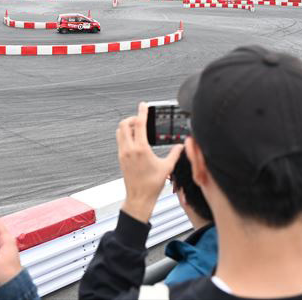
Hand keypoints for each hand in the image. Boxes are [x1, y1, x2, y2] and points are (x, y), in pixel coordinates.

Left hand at [117, 103, 183, 222]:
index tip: (144, 105)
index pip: (139, 123)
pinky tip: (135, 140)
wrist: (139, 198)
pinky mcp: (121, 158)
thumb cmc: (152, 185)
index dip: (142, 111)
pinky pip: (120, 141)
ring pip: (119, 132)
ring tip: (137, 128)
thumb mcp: (167, 167)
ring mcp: (123, 153)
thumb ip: (175, 153)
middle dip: (132, 118)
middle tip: (141, 118)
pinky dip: (125, 135)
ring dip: (127, 126)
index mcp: (141, 149)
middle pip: (124, 124)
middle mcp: (129, 149)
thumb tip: (182, 146)